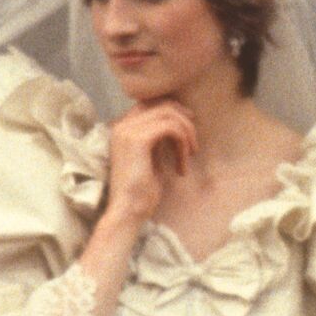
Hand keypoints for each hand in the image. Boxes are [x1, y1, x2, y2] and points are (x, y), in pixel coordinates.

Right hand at [103, 101, 197, 228]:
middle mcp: (121, 125)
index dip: (175, 111)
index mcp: (122, 128)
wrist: (128, 212)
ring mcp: (127, 130)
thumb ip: (159, 138)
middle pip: (162, 104)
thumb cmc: (142, 191)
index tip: (189, 130)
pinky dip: (182, 142)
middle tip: (194, 143)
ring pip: (168, 113)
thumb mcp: (153, 158)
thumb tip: (178, 123)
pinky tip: (183, 164)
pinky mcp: (137, 139)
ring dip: (187, 133)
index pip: (151, 103)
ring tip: (190, 155)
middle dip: (184, 120)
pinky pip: (170, 127)